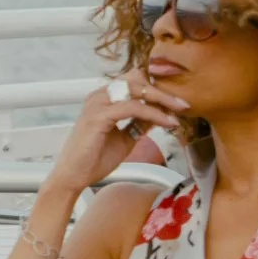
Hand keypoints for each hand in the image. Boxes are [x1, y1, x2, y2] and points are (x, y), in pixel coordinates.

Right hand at [45, 71, 186, 194]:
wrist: (74, 178)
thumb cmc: (94, 159)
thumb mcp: (125, 138)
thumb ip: (140, 123)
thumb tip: (161, 114)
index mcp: (103, 98)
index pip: (134, 80)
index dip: (156, 87)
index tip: (176, 100)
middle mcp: (99, 96)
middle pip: (137, 80)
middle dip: (163, 90)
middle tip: (184, 103)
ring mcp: (97, 104)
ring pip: (137, 90)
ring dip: (162, 99)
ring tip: (180, 110)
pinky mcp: (98, 116)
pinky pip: (133, 108)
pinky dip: (154, 114)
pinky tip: (168, 122)